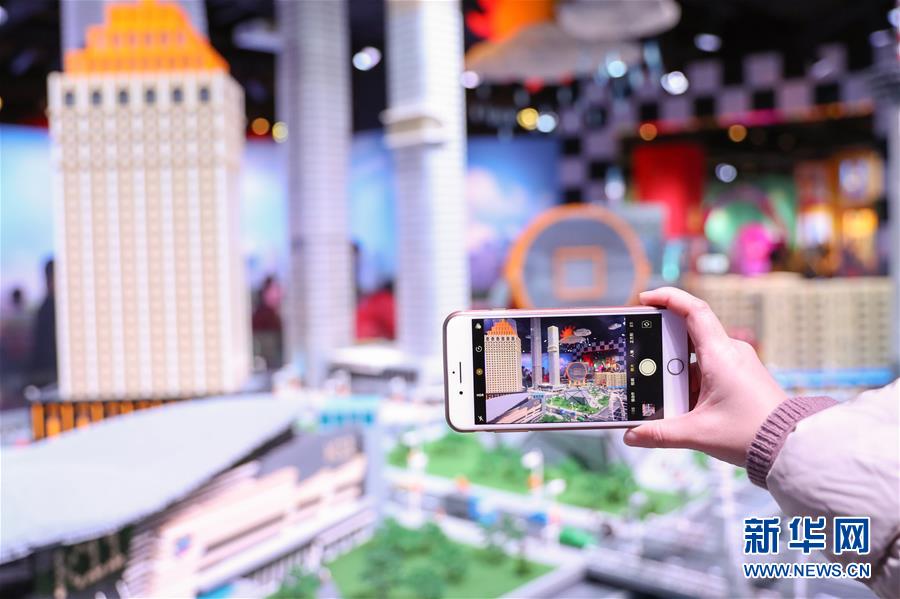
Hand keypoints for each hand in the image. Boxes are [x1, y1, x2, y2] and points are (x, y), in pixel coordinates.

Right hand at [623, 287, 787, 465]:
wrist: (793, 445)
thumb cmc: (752, 433)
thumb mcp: (698, 433)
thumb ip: (660, 433)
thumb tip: (632, 435)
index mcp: (720, 354)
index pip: (693, 310)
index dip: (667, 297)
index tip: (644, 298)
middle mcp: (730, 351)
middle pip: (688, 333)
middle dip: (661, 346)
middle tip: (641, 359)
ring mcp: (737, 363)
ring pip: (696, 355)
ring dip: (676, 371)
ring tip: (660, 392)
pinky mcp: (741, 376)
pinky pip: (708, 369)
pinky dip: (690, 382)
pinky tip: (681, 403)